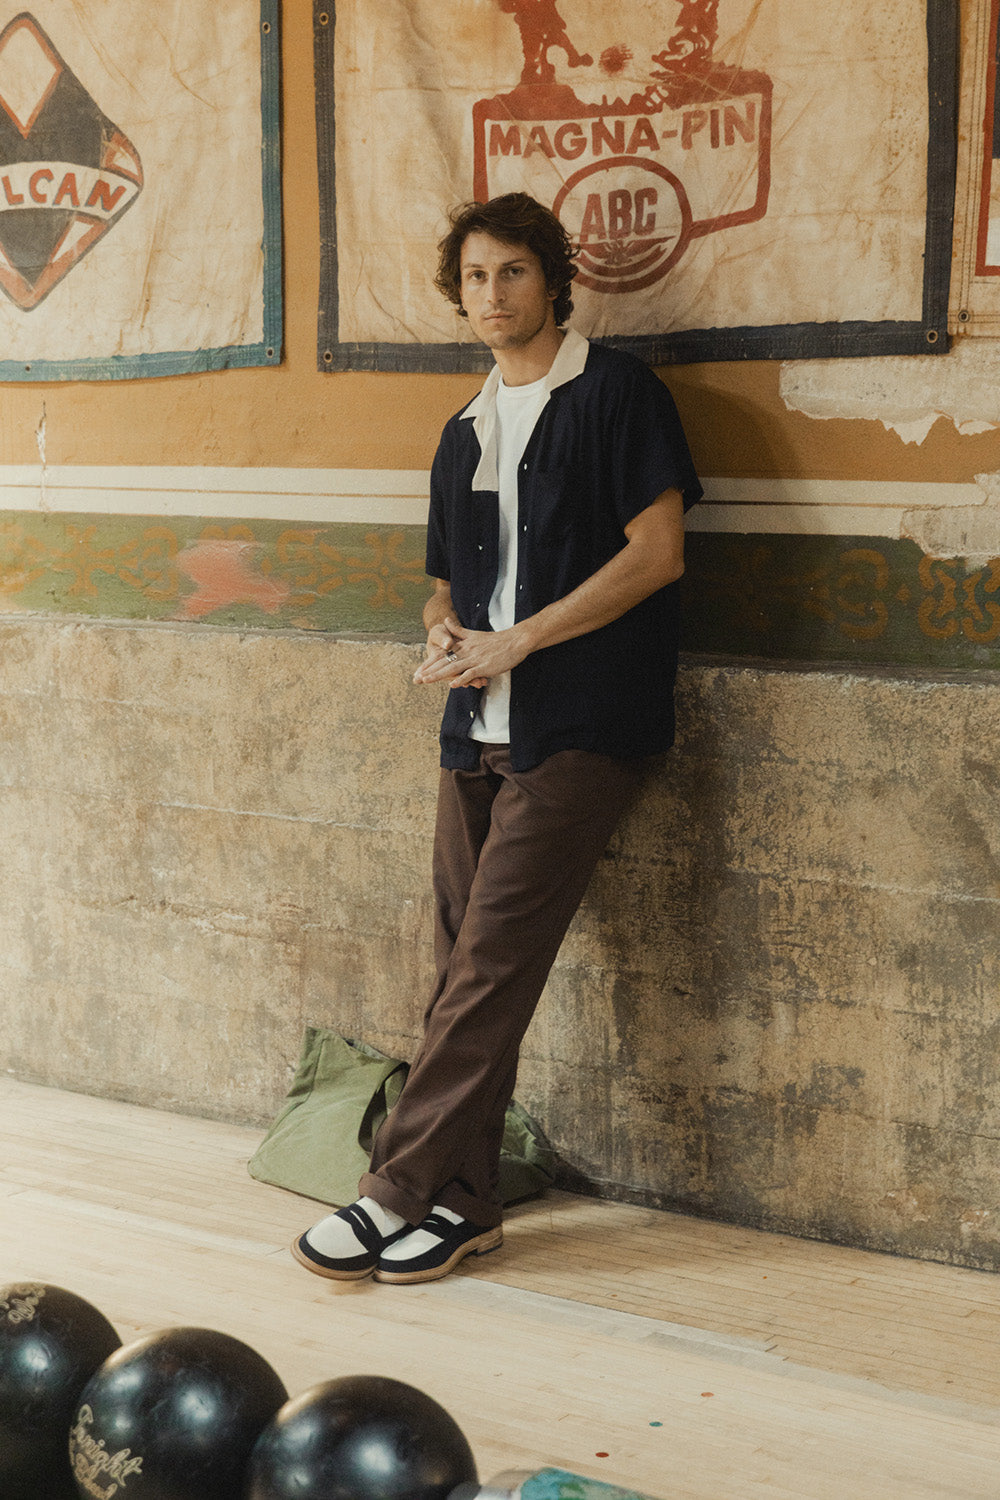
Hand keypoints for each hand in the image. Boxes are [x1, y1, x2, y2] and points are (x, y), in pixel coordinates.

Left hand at [413, 616, 527, 688]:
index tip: (419, 670)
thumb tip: (445, 619)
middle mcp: (466, 651)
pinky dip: (461, 679)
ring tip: (426, 680)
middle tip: (417, 678)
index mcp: (463, 645)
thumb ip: (458, 630)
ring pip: (453, 667)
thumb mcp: (474, 634)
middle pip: (444, 662)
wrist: (515, 641)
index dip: (430, 663)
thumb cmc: (496, 640)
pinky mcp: (484, 666)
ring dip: (439, 674)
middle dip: (430, 671)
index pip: (443, 655)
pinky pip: (470, 673)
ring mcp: (475, 659)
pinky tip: (452, 684)